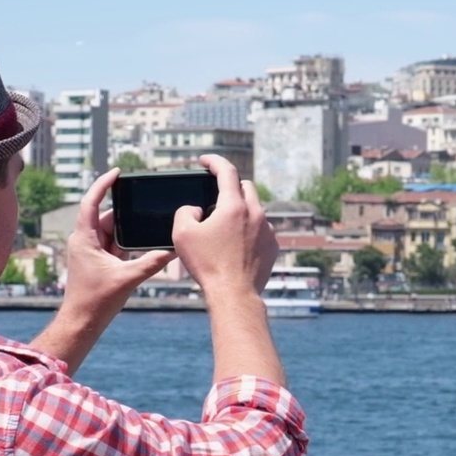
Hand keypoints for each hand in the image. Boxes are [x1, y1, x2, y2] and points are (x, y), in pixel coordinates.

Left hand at [62, 168, 175, 317]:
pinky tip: (142, 244)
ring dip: (127, 231)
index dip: (104, 185)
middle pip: (107, 216)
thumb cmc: (96, 301)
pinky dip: (126, 243)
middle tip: (144, 202)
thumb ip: (151, 263)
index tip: (117, 172)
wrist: (82, 323)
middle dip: (125, 212)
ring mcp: (90, 251)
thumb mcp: (128, 279)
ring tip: (147, 223)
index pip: (91, 202)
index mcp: (85, 238)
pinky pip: (113, 245)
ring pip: (112, 232)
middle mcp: (85, 241)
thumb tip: (172, 249)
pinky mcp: (97, 262)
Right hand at [172, 155, 277, 298]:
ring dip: (240, 211)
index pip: (226, 171)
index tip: (205, 161)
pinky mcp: (273, 246)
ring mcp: (268, 230)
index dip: (214, 161)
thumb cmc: (207, 265)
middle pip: (245, 187)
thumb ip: (185, 212)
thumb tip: (196, 210)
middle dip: (230, 187)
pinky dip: (249, 230)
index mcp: (233, 206)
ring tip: (224, 229)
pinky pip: (261, 229)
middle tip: (215, 199)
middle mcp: (256, 213)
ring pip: (255, 209)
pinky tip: (236, 246)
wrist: (234, 295)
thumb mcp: (182, 234)